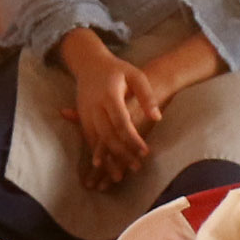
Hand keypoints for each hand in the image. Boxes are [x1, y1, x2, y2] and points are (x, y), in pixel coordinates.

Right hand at [59, 32, 160, 191]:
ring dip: (107, 159)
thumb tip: (157, 117)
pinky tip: (104, 165)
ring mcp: (86, 111)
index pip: (122, 121)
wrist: (89, 61)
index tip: (145, 152)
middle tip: (137, 168)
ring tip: (119, 177)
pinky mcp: (82, 116)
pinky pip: (88, 138)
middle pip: (108, 135)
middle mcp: (95, 104)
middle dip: (122, 154)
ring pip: (96, 140)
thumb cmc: (117, 69)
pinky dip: (96, 153)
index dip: (133, 139)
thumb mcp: (135, 75)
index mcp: (109, 93)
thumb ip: (147, 96)